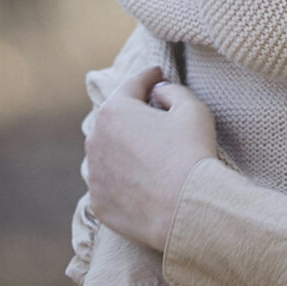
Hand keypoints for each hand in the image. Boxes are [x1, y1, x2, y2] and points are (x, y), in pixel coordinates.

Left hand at [83, 67, 221, 251]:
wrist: (187, 211)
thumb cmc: (192, 154)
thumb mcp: (192, 109)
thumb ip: (173, 91)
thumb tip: (159, 91)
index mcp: (114, 111)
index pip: (133, 85)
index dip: (149, 77)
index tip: (158, 74)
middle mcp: (95, 140)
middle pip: (116, 120)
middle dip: (134, 115)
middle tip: (157, 116)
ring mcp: (94, 175)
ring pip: (108, 153)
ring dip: (124, 148)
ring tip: (148, 153)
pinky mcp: (99, 203)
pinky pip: (109, 184)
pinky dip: (122, 179)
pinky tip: (142, 182)